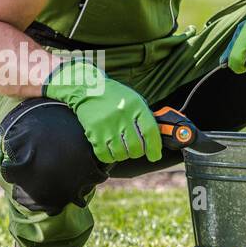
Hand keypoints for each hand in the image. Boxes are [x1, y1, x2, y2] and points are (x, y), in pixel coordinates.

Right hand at [43, 58, 161, 163]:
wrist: (88, 89)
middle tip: (135, 149)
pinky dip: (110, 157)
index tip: (154, 155)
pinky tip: (111, 150)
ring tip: (122, 147)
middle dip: (138, 152)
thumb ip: (146, 117)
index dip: (154, 148)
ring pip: (121, 154)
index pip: (150, 132)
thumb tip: (157, 139)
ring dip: (124, 155)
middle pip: (135, 147)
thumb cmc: (114, 96)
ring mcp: (106, 125)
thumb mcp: (134, 100)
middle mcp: (121, 115)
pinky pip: (105, 155)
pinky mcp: (93, 133)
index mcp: (135, 106)